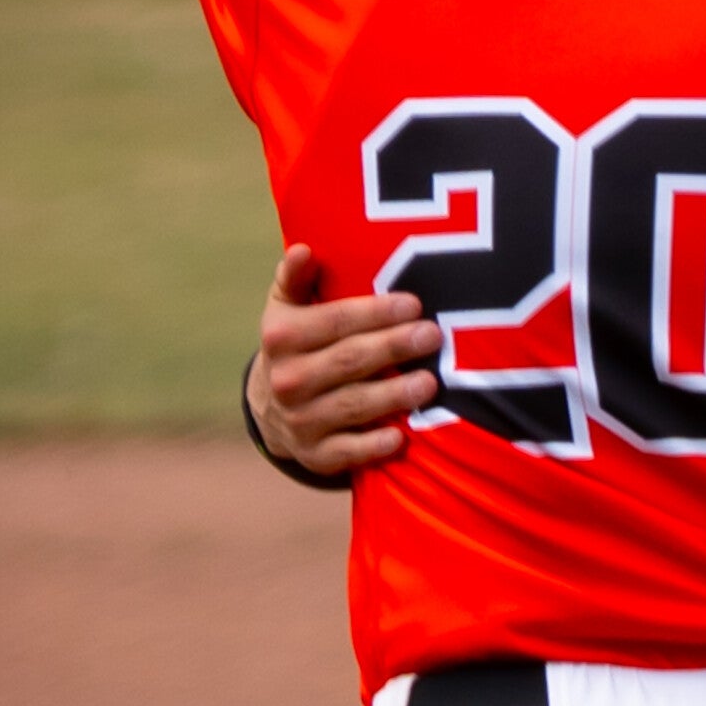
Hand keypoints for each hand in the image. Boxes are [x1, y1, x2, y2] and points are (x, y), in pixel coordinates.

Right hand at [248, 245, 440, 475]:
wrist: (271, 410)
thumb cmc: (297, 345)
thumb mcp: (287, 309)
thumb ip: (295, 278)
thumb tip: (303, 249)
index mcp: (282, 338)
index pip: (334, 322)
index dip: (375, 313)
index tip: (414, 304)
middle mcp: (288, 380)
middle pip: (349, 361)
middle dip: (393, 347)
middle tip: (433, 336)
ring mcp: (301, 421)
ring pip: (353, 405)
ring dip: (393, 395)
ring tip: (429, 382)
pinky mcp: (316, 455)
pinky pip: (347, 452)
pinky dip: (373, 446)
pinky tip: (400, 438)